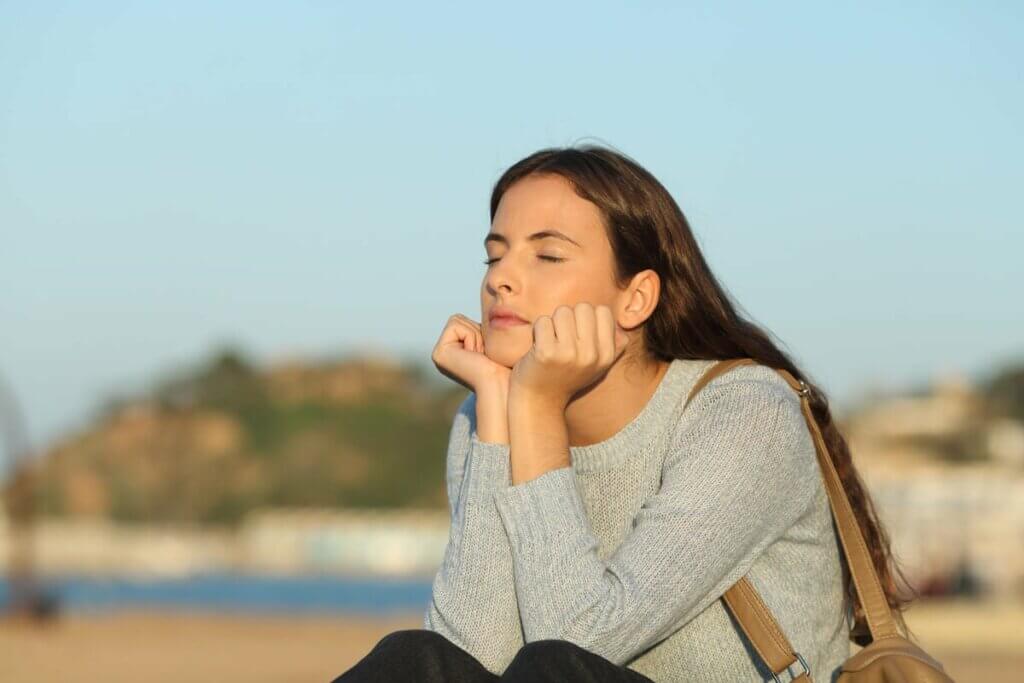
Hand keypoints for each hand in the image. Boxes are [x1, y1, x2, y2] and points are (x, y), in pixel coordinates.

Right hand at [431, 313, 511, 392]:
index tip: (488, 353)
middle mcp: (443, 354)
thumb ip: (484, 330)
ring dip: (475, 335)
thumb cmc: (506, 366)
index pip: (464, 321)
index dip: (482, 330)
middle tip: (485, 354)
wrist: (504, 385)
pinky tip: (475, 356)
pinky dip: (471, 336)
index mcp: (454, 352)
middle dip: (477, 331)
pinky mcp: (439, 354)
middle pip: (459, 319)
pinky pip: (455, 325)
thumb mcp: (494, 343)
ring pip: (457, 320)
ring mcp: (438, 355)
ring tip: (481, 356)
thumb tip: (493, 307)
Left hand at [509, 303, 629, 409]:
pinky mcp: (546, 352)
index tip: (578, 335)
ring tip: (551, 342)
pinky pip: (543, 321)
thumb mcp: (597, 367)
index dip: (587, 318)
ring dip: (553, 323)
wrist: (539, 400)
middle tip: (562, 338)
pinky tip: (538, 347)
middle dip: (570, 318)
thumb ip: (613, 348)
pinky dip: (538, 330)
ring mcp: (569, 354)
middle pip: (583, 308)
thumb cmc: (567, 377)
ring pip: (562, 312)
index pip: (603, 311)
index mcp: (606, 356)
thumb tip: (621, 329)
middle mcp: (591, 355)